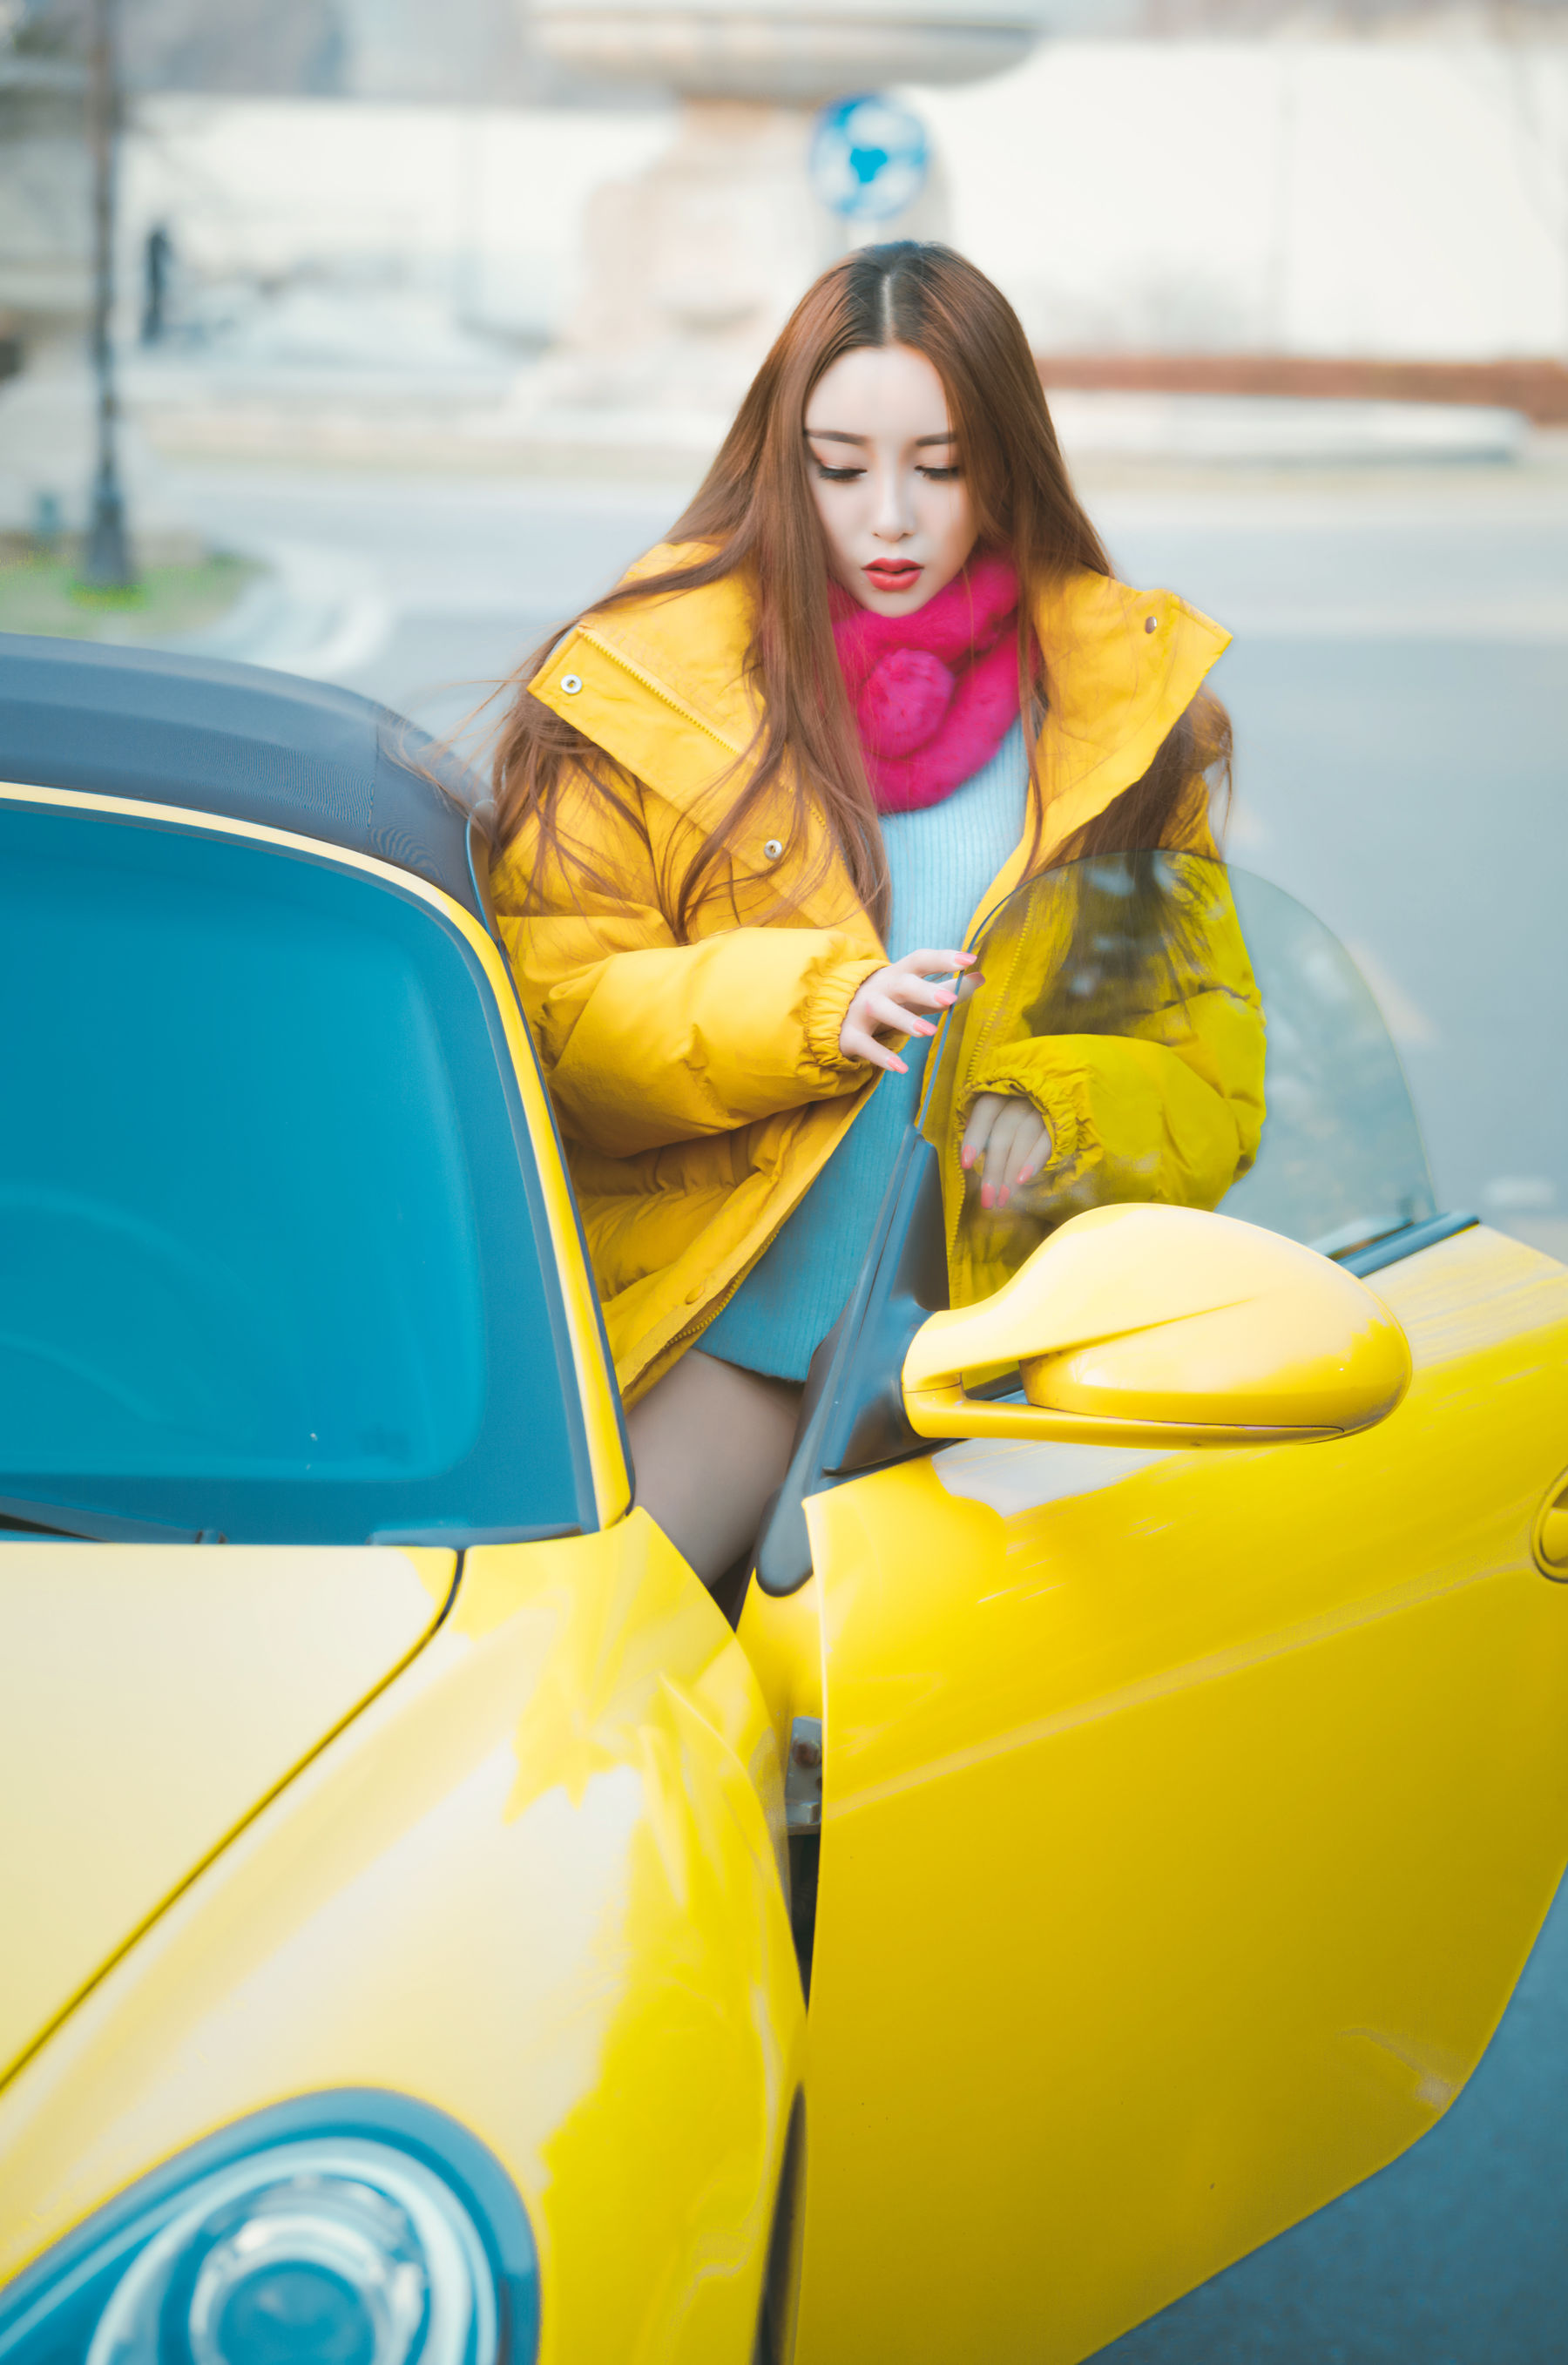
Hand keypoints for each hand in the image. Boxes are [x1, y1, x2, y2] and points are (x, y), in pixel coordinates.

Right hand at [840, 948, 975, 1076]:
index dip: (943, 958)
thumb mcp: (914, 992)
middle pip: (902, 983)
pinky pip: (864, 1044)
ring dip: (904, 1020)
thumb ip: (945, 986)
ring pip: (881, 1009)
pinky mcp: (850, 1035)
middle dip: (924, 989)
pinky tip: (900, 1067)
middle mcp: (880, 987)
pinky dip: (881, 1056)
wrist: (837, 1015)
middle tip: (950, 998)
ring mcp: (861, 1009)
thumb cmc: (888, 1000)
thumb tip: (980, 977)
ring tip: (929, 1032)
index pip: (920, 959)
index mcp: (898, 973)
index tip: (969, 959)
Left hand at [961, 1092, 1051, 1210]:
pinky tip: (1023, 1180)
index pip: (986, 1110)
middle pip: (1003, 1132)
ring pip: (1024, 1137)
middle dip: (994, 1168)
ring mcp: (1043, 1108)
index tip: (966, 1164)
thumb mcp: (1000, 1119)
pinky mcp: (1062, 1121)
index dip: (975, 1135)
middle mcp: (1022, 1097)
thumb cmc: (1020, 1118)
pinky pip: (1047, 1141)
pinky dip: (1034, 1161)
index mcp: (1003, 1092)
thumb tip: (969, 1157)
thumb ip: (986, 1133)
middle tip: (988, 1197)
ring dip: (1012, 1169)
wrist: (1062, 1102)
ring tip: (1005, 1195)